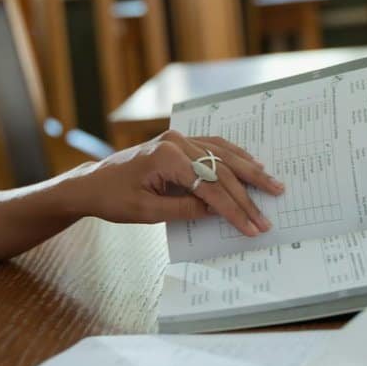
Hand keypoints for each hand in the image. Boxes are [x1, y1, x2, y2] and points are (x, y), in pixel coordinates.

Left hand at [72, 131, 284, 235]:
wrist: (93, 183)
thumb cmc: (114, 199)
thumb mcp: (147, 212)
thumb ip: (184, 209)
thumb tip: (217, 211)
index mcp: (167, 158)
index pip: (210, 187)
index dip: (233, 210)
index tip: (251, 227)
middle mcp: (176, 142)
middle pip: (222, 170)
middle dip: (246, 197)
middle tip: (266, 216)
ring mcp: (178, 138)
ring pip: (223, 154)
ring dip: (250, 170)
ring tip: (272, 184)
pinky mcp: (178, 141)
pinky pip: (214, 145)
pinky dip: (235, 155)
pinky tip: (252, 164)